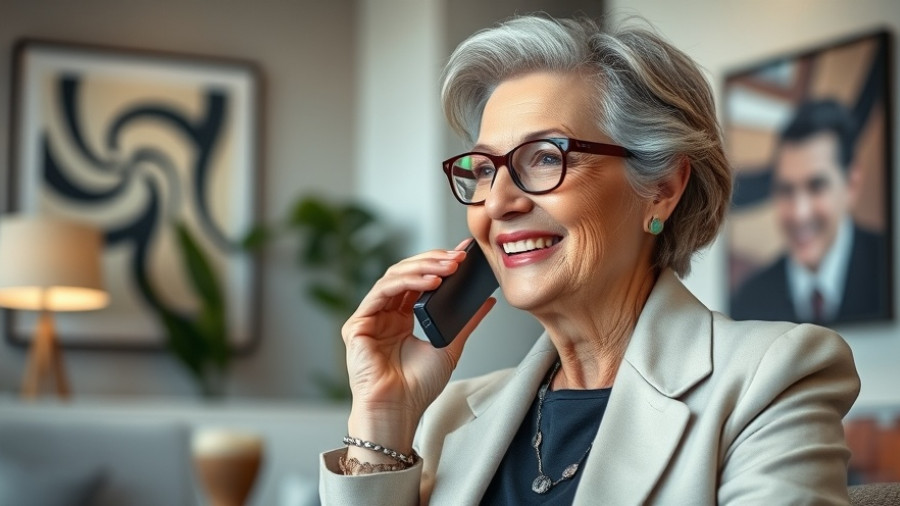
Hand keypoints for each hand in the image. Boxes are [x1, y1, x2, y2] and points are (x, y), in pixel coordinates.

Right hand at [341, 239, 495, 455]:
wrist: (398, 411)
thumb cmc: (418, 388)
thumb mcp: (450, 346)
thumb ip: (465, 322)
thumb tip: (486, 300)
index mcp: (402, 318)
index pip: (419, 281)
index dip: (439, 264)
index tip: (464, 254)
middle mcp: (385, 314)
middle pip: (405, 273)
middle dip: (433, 262)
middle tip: (458, 257)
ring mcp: (370, 318)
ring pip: (393, 277)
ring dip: (422, 268)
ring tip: (448, 267)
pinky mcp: (357, 324)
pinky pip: (382, 292)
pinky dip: (407, 283)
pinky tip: (430, 283)